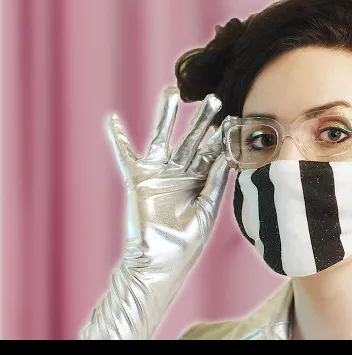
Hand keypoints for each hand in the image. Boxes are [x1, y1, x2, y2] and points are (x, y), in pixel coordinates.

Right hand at [81, 86, 229, 339]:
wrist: (160, 263)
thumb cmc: (187, 242)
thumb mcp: (208, 210)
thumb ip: (216, 182)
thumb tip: (229, 154)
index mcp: (202, 181)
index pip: (214, 152)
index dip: (224, 136)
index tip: (236, 117)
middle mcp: (182, 173)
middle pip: (194, 139)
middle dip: (203, 120)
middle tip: (214, 98)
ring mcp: (160, 174)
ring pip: (164, 138)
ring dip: (167, 116)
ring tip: (171, 92)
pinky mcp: (139, 179)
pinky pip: (126, 155)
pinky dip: (118, 139)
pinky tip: (112, 120)